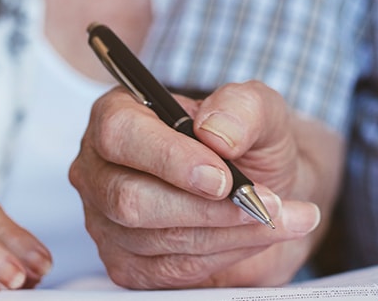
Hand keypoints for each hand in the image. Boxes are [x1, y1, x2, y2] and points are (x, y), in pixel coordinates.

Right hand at [71, 81, 323, 288]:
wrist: (265, 189)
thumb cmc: (249, 144)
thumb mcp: (260, 111)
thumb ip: (243, 107)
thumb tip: (216, 132)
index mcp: (119, 114)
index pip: (120, 134)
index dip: (169, 158)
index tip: (222, 177)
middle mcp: (101, 168)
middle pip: (131, 198)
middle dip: (207, 207)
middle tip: (263, 203)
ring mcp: (108, 222)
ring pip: (158, 238)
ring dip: (230, 231)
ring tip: (276, 215)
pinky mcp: (128, 265)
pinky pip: (173, 270)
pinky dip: (226, 254)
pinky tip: (256, 235)